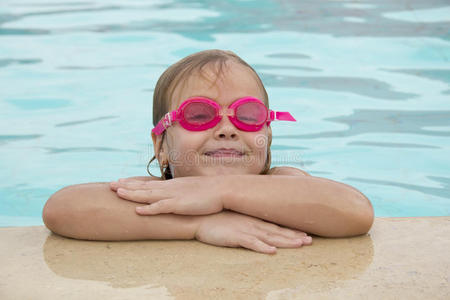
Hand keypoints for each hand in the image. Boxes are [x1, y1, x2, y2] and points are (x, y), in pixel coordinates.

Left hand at [109, 176, 222, 215]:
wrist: (223, 189)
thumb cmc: (209, 191)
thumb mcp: (191, 190)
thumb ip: (181, 192)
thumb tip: (176, 196)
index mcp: (172, 185)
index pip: (149, 183)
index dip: (133, 182)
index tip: (121, 181)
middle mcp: (169, 188)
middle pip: (143, 187)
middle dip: (126, 186)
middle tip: (109, 184)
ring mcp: (173, 196)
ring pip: (148, 195)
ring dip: (132, 194)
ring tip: (116, 192)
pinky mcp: (179, 205)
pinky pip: (161, 207)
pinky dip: (148, 209)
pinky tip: (137, 210)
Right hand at [195, 211, 311, 253]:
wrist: (200, 218)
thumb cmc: (217, 218)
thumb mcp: (236, 218)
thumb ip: (248, 221)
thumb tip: (259, 227)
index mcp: (253, 220)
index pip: (276, 226)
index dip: (291, 231)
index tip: (306, 234)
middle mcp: (252, 224)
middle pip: (277, 232)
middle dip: (294, 236)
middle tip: (310, 241)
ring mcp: (244, 229)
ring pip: (269, 237)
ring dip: (285, 241)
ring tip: (300, 244)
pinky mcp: (235, 237)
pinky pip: (251, 243)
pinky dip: (262, 247)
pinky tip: (272, 251)